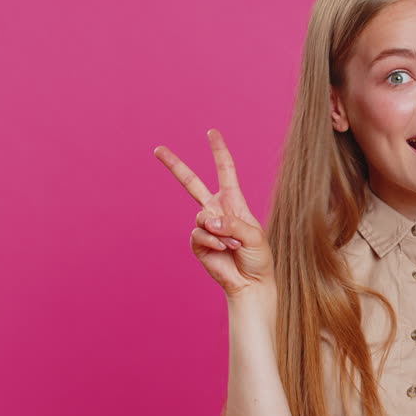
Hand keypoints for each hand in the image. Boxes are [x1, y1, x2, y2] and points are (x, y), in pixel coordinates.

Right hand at [153, 129, 274, 297]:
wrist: (250, 282)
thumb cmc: (258, 257)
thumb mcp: (254, 235)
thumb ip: (231, 224)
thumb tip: (207, 221)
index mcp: (233, 202)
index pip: (225, 171)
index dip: (218, 151)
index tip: (211, 132)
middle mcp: (216, 210)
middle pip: (191, 183)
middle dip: (175, 165)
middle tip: (158, 149)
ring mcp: (205, 226)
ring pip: (201, 217)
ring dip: (220, 232)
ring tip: (233, 245)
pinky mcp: (197, 243)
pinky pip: (198, 234)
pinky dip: (213, 242)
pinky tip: (223, 251)